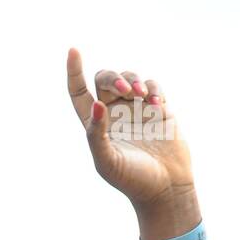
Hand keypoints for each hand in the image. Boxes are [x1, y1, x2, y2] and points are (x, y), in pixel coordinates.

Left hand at [66, 48, 194, 215]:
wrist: (166, 188)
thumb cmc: (133, 180)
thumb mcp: (107, 162)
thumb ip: (96, 135)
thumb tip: (96, 104)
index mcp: (96, 126)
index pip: (79, 93)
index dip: (74, 72)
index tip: (73, 51)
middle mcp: (113, 115)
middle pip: (106, 79)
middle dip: (114, 78)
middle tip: (127, 92)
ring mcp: (136, 110)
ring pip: (130, 78)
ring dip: (135, 81)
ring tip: (143, 97)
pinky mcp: (158, 109)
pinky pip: (153, 86)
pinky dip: (153, 89)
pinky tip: (156, 105)